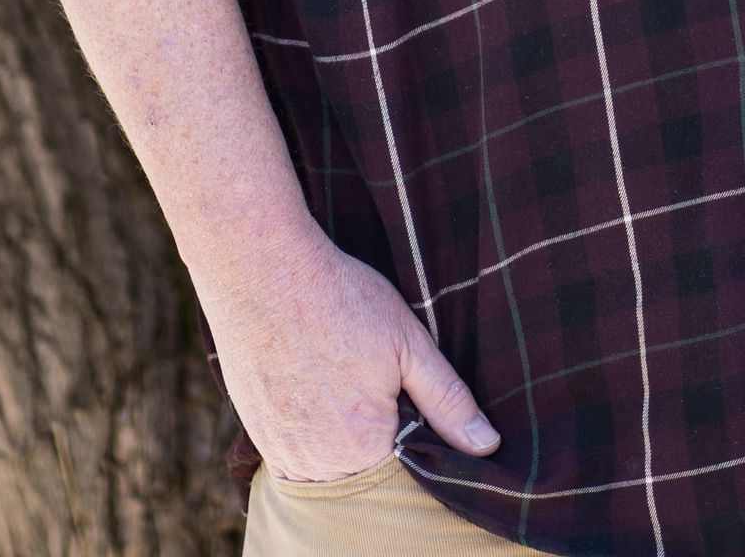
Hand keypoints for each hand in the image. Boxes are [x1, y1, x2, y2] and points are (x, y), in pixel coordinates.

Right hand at [203, 226, 499, 481]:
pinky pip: (295, 457)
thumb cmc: (341, 299)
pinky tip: (316, 389)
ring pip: (330, 468)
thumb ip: (448, 401)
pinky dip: (311, 433)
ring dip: (342, 441)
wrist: (262, 271)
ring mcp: (283, 453)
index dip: (414, 434)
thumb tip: (486, 445)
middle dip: (377, 438)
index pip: (406, 472)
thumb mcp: (408, 342)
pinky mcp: (258, 436)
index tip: (405, 393)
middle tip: (369, 378)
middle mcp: (320, 465)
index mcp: (364, 447)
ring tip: (343, 380)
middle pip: (365, 473)